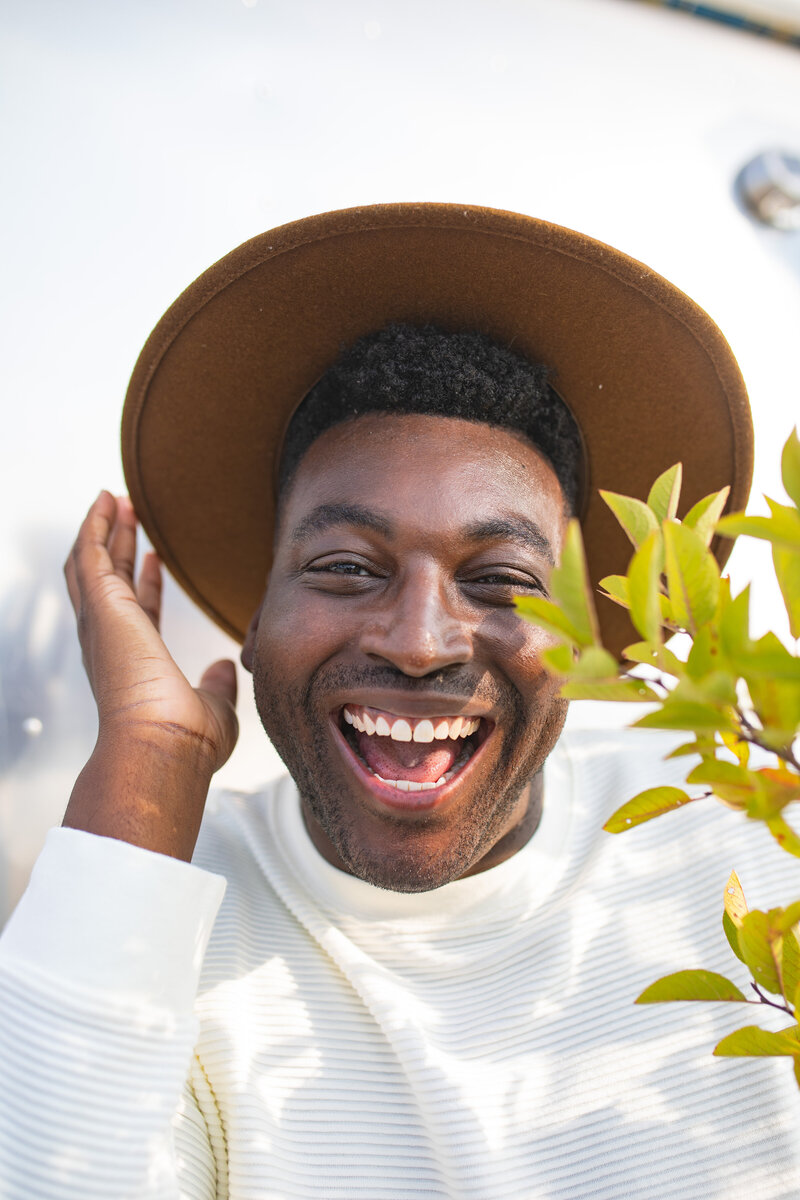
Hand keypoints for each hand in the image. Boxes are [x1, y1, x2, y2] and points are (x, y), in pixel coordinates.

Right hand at [62, 491, 238, 858]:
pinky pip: (90, 553)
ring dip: (103, 529)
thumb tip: (225, 667)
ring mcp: (102, 623)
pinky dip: (95, 525)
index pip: (139, 615)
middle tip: (125, 515)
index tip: (153, 562)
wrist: (162, 742)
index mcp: (136, 663)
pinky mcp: (102, 604)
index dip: (145, 586)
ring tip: (115, 499)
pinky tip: (106, 502)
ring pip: (92, 563)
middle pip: (108, 581)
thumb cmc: (185, 740)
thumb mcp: (213, 705)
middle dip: (116, 547)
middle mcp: (111, 642)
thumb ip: (217, 684)